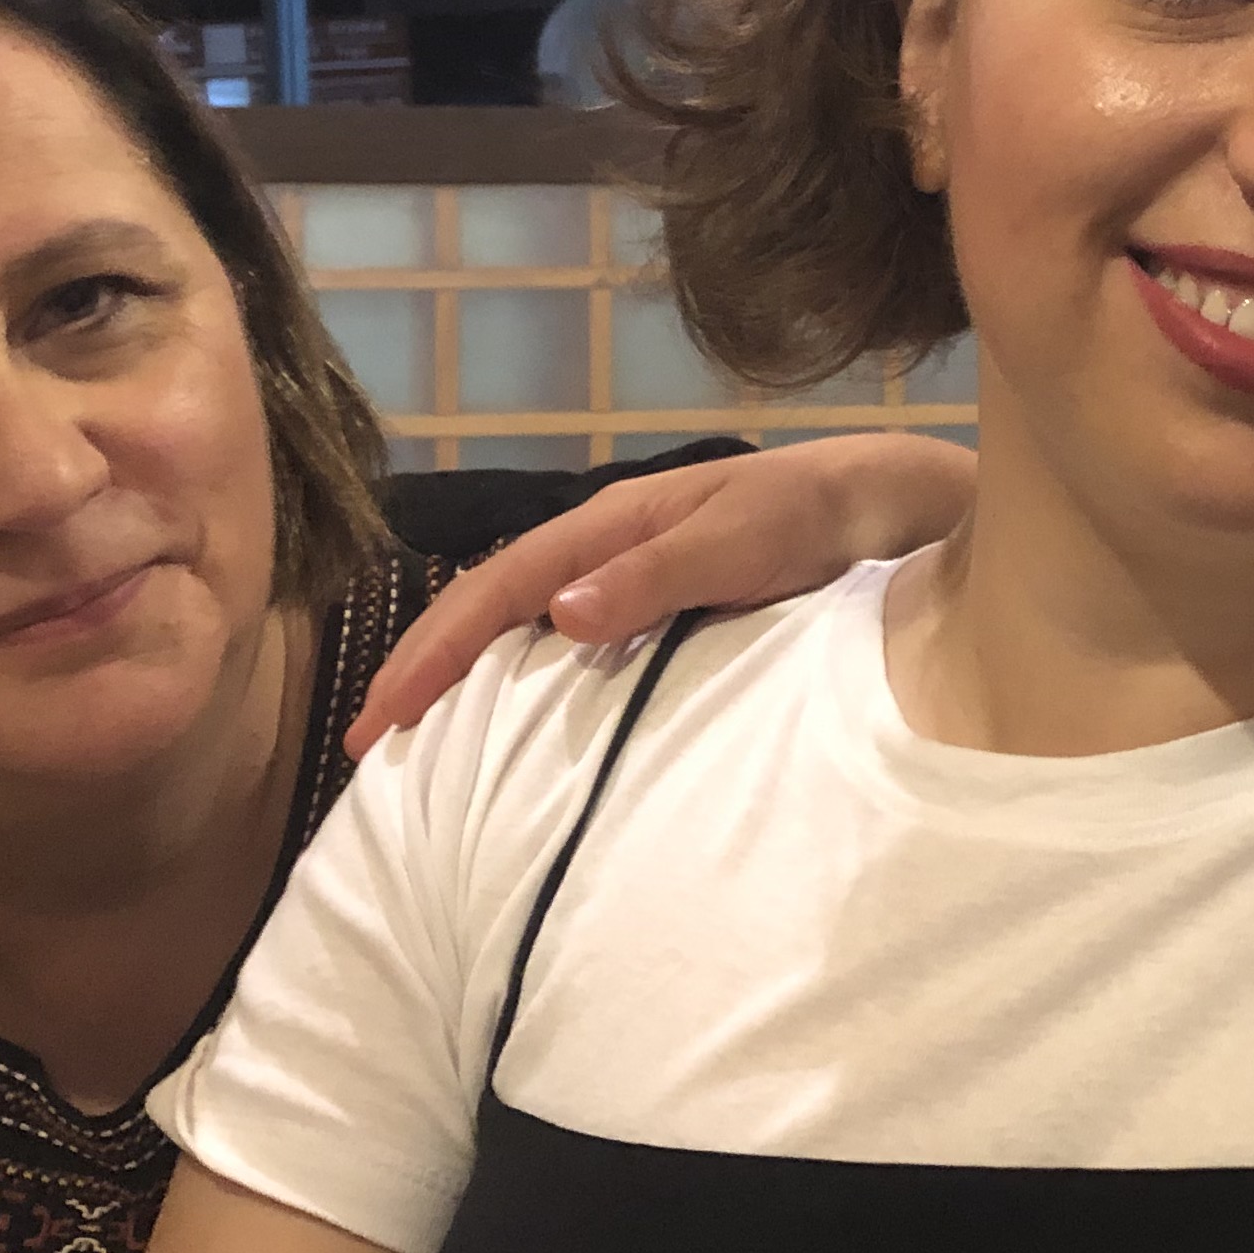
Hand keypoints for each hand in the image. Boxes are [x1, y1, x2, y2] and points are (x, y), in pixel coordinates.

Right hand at [349, 430, 978, 754]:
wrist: (888, 503)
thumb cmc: (816, 514)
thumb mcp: (743, 540)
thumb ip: (658, 576)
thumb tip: (557, 616)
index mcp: (608, 525)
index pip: (495, 589)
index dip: (432, 653)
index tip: (378, 720)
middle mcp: (603, 549)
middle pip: (489, 608)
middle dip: (423, 671)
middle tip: (365, 749)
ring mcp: (627, 577)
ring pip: (520, 627)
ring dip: (464, 681)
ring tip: (416, 749)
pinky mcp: (658, 607)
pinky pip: (566, 645)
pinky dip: (521, 682)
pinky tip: (511, 727)